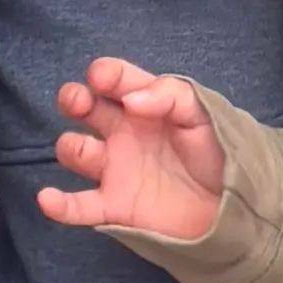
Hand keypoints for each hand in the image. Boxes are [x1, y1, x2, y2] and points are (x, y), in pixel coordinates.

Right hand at [39, 55, 231, 247]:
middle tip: (79, 102)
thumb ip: (171, 97)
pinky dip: (59, 205)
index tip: (102, 78)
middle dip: (73, 99)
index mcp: (144, 105)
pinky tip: (48, 198)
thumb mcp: (203, 115)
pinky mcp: (114, 207)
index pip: (115, 79)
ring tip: (82, 149)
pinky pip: (78, 206)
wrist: (234, 208)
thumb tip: (131, 100)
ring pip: (74, 151)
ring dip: (70, 146)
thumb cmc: (218, 154)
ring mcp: (115, 169)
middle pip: (83, 108)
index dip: (105, 74)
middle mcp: (123, 133)